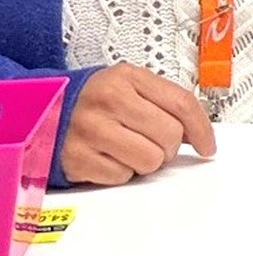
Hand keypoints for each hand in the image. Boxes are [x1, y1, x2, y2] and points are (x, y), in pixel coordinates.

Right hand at [61, 63, 217, 185]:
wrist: (41, 111)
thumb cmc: (93, 100)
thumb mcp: (128, 86)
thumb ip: (163, 102)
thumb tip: (198, 134)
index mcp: (127, 78)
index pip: (181, 103)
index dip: (201, 128)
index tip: (207, 146)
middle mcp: (109, 101)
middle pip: (169, 135)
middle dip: (168, 146)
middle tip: (152, 142)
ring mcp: (91, 130)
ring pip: (150, 160)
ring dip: (145, 161)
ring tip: (128, 148)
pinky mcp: (77, 158)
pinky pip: (122, 177)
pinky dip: (120, 172)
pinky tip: (107, 157)